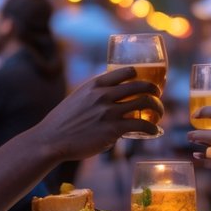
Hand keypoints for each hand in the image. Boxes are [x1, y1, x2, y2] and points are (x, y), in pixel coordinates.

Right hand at [33, 66, 163, 160]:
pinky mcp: (113, 129)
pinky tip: (154, 132)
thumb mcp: (78, 98)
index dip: (140, 76)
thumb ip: (94, 96)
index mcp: (95, 84)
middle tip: (157, 96)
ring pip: (145, 103)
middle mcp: (104, 94)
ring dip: (157, 108)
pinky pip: (141, 125)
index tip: (145, 82)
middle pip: (141, 86)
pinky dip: (152, 128)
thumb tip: (110, 102)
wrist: (51, 140)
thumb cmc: (63, 122)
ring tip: (159, 114)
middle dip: (154, 90)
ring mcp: (109, 112)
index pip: (126, 71)